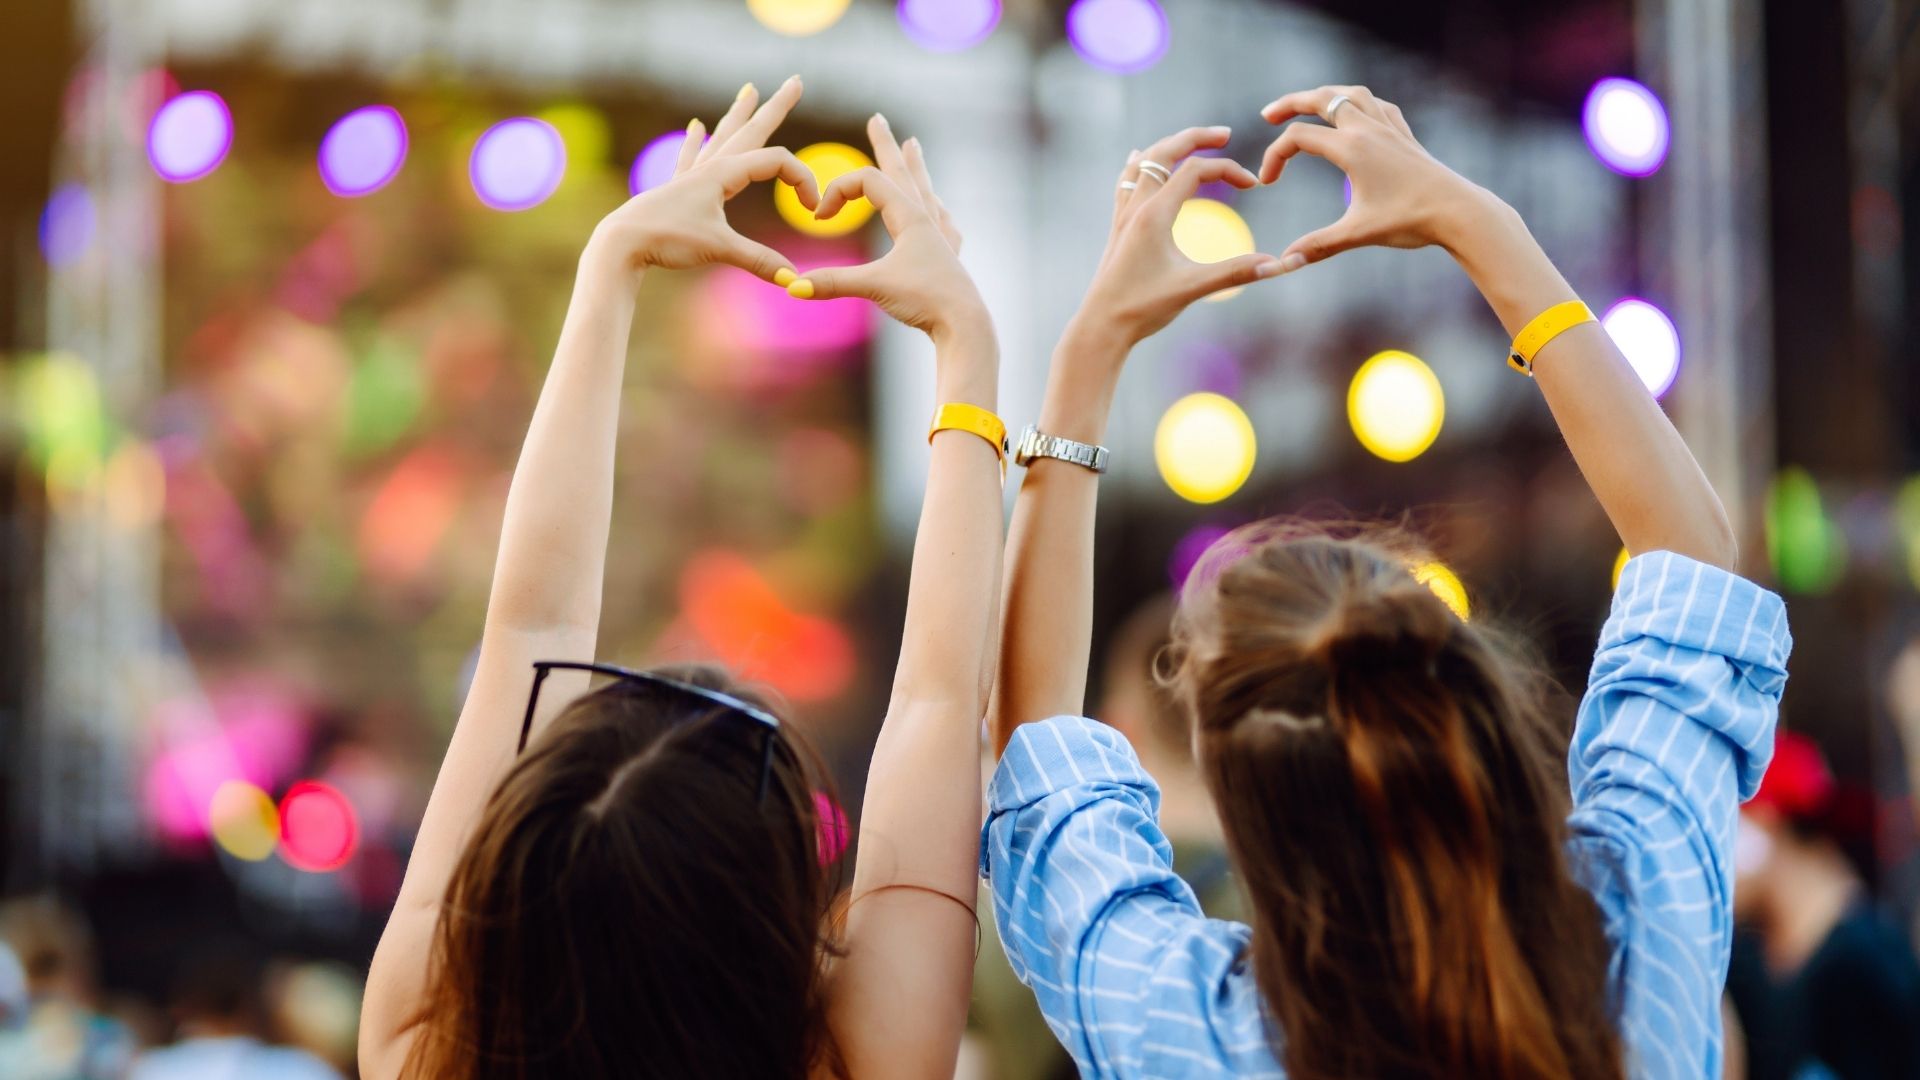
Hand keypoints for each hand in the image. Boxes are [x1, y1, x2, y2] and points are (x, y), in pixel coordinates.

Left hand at [586, 76, 818, 285]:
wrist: (622, 242)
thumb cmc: (667, 238)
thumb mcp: (719, 249)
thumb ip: (759, 261)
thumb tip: (794, 280)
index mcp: (723, 174)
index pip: (776, 162)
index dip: (802, 181)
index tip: (812, 209)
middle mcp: (709, 167)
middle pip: (751, 130)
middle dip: (776, 107)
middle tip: (795, 81)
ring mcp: (692, 175)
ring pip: (723, 137)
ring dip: (739, 114)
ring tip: (749, 90)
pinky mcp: (676, 189)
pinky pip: (690, 156)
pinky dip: (694, 140)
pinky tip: (693, 125)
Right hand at [787, 115, 986, 346]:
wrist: (965, 325)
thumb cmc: (924, 300)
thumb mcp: (874, 287)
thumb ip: (833, 283)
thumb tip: (792, 288)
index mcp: (909, 216)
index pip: (868, 182)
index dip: (838, 192)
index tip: (819, 218)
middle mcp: (927, 219)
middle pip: (902, 172)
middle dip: (885, 145)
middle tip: (878, 119)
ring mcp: (941, 236)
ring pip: (924, 190)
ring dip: (914, 167)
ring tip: (914, 146)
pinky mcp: (948, 257)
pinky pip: (942, 221)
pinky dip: (935, 208)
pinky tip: (940, 209)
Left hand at [1073, 126, 1281, 348]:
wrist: (1100, 327)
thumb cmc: (1143, 308)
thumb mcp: (1193, 288)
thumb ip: (1235, 272)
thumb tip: (1279, 265)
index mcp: (1154, 214)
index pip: (1195, 171)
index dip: (1228, 170)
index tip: (1254, 185)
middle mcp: (1136, 207)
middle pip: (1164, 152)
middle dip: (1196, 138)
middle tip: (1225, 134)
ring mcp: (1123, 216)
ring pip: (1143, 163)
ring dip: (1168, 147)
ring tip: (1190, 142)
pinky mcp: (1118, 228)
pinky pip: (1125, 182)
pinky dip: (1139, 164)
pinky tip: (1137, 158)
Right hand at [1258, 84, 1496, 267]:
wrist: (1459, 211)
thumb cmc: (1411, 220)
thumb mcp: (1358, 233)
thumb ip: (1318, 245)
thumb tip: (1283, 263)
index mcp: (1352, 148)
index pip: (1298, 138)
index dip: (1274, 157)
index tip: (1268, 184)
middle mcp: (1368, 129)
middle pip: (1321, 99)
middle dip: (1290, 103)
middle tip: (1267, 115)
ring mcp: (1389, 128)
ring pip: (1351, 94)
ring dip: (1325, 95)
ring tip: (1308, 105)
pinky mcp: (1404, 135)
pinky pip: (1377, 105)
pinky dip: (1358, 102)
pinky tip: (1355, 113)